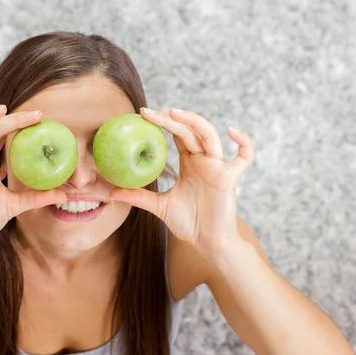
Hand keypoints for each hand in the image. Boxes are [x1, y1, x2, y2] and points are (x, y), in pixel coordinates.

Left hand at [109, 108, 253, 251]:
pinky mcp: (230, 178)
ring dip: (194, 122)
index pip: (178, 134)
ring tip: (174, 113)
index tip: (143, 114)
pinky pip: (244, 157)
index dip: (164, 122)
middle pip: (191, 130)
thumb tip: (111, 192)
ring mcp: (218, 167)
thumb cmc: (188, 223)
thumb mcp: (159, 206)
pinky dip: (244, 142)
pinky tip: (232, 131)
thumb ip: (139, 196)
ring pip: (210, 136)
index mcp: (190, 163)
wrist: (207, 242)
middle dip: (172, 118)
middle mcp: (204, 160)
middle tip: (150, 112)